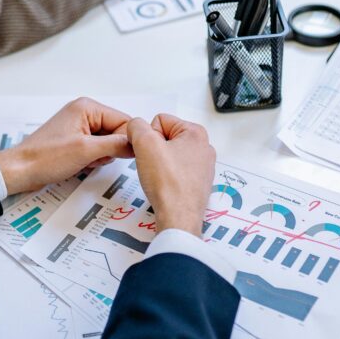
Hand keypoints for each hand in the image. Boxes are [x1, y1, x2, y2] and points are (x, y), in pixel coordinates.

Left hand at [0, 98, 133, 195]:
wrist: (21, 170)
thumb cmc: (45, 158)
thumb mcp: (87, 151)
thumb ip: (116, 144)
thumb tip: (136, 144)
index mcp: (87, 107)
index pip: (123, 121)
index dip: (126, 140)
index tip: (123, 155)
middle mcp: (84, 112)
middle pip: (116, 131)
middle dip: (110, 149)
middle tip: (95, 158)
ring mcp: (79, 126)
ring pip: (107, 142)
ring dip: (101, 156)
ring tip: (85, 161)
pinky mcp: (74, 140)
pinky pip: (96, 148)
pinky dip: (93, 159)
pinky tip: (81, 164)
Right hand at [125, 114, 215, 235]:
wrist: (178, 217)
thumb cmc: (168, 184)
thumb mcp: (145, 144)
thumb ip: (136, 126)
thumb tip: (135, 127)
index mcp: (196, 133)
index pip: (160, 121)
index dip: (148, 137)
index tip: (151, 153)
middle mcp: (203, 148)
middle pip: (165, 137)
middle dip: (154, 150)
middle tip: (154, 166)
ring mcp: (202, 166)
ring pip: (169, 155)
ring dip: (159, 164)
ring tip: (159, 177)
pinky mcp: (197, 182)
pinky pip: (174, 172)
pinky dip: (166, 177)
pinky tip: (165, 186)